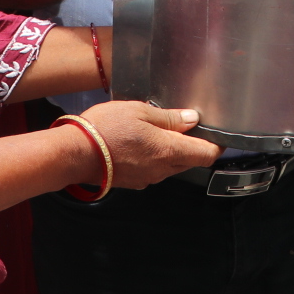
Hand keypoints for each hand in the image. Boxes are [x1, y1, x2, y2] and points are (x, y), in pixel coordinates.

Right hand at [75, 100, 221, 188]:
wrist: (75, 153)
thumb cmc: (106, 128)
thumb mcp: (140, 111)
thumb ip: (169, 117)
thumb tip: (191, 119)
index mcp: (169, 151)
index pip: (206, 154)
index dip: (216, 145)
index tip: (218, 134)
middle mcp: (162, 170)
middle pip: (190, 161)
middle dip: (193, 146)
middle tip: (186, 126)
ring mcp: (147, 178)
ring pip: (171, 166)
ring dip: (172, 152)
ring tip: (159, 131)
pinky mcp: (134, 182)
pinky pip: (153, 170)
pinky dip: (154, 158)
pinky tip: (141, 144)